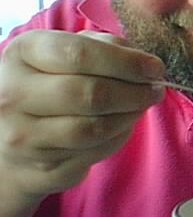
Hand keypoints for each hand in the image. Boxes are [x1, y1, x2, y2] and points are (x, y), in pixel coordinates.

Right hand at [0, 30, 165, 199]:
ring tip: (141, 105)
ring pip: (95, 128)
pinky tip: (122, 125)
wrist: (13, 134)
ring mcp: (22, 136)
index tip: (154, 68)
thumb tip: (144, 63)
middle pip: (91, 94)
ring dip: (130, 116)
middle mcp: (12, 94)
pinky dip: (118, 137)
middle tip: (155, 90)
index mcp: (23, 53)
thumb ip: (105, 48)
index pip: (80, 54)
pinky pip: (95, 153)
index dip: (126, 62)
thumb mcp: (67, 53)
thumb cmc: (50, 83)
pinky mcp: (40, 169)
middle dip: (134, 92)